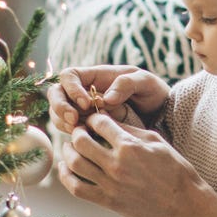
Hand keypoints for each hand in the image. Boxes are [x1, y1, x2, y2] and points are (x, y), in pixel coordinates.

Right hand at [46, 66, 167, 134]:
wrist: (160, 113)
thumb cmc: (152, 92)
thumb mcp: (146, 82)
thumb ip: (127, 84)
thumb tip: (105, 99)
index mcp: (95, 76)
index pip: (69, 76)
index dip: (71, 89)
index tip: (86, 104)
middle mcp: (84, 92)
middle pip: (56, 94)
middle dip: (60, 107)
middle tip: (73, 121)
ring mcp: (83, 110)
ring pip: (59, 113)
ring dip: (63, 122)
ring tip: (79, 131)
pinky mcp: (87, 126)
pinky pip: (69, 129)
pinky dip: (71, 134)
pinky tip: (85, 140)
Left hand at [57, 112, 209, 216]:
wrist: (183, 203)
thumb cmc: (174, 169)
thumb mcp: (156, 141)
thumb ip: (130, 130)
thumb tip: (107, 121)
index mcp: (130, 146)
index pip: (99, 123)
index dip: (94, 118)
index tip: (94, 120)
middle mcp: (117, 164)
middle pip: (81, 141)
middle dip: (77, 132)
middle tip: (79, 131)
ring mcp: (111, 185)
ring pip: (74, 164)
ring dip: (68, 152)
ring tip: (69, 147)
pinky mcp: (108, 202)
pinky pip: (77, 189)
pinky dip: (66, 177)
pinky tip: (65, 168)